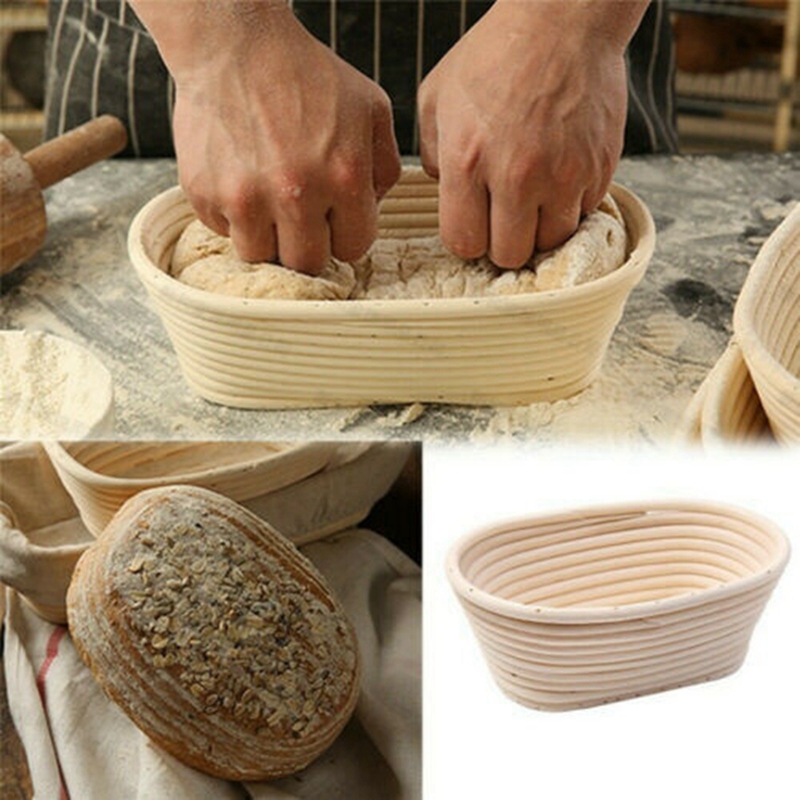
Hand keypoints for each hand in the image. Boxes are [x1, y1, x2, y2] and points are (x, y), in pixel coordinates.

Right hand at [133, 1, 400, 272]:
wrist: (233, 43)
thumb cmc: (306, 75)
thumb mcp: (371, 109)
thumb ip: (384, 168)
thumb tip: (371, 212)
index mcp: (343, 178)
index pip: (352, 249)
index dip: (345, 235)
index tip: (335, 218)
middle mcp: (294, 194)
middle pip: (306, 263)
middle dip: (308, 244)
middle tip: (301, 215)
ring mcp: (244, 197)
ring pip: (261, 256)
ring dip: (267, 236)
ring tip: (268, 199)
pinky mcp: (204, 193)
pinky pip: (223, 232)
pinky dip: (233, 216)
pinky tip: (241, 179)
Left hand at [418, 0, 645, 267]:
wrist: (565, 18)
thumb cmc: (496, 54)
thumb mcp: (437, 97)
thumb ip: (435, 155)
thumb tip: (446, 192)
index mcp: (469, 161)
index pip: (465, 244)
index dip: (468, 238)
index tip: (473, 223)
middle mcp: (517, 176)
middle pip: (511, 255)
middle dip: (504, 241)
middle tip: (504, 216)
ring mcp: (564, 174)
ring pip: (551, 242)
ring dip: (540, 228)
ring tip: (535, 197)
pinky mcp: (600, 168)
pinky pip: (584, 214)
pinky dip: (571, 205)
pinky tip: (560, 173)